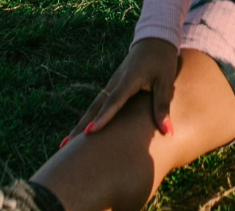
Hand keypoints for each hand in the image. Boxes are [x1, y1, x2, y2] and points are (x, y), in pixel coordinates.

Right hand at [63, 38, 178, 146]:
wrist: (154, 41)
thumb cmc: (162, 60)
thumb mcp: (166, 82)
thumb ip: (163, 106)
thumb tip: (168, 133)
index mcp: (128, 79)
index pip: (113, 101)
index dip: (103, 117)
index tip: (91, 132)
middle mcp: (114, 83)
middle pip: (95, 107)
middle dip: (81, 126)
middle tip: (66, 146)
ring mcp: (111, 85)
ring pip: (93, 108)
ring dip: (80, 125)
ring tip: (65, 145)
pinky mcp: (111, 88)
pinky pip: (98, 106)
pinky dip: (88, 119)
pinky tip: (80, 133)